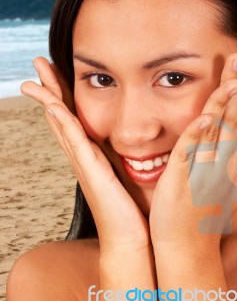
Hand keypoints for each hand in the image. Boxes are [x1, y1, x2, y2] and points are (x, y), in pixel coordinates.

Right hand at [21, 57, 149, 251]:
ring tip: (34, 79)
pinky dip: (62, 122)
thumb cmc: (130, 208)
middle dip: (49, 88)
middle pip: (61, 116)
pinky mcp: (91, 171)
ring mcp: (84, 163)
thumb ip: (127, 155)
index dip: (63, 94)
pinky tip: (53, 106)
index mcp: (92, 154)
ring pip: (62, 124)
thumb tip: (138, 140)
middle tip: (39, 63)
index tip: (56, 71)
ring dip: (48, 100)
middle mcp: (83, 156)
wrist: (130, 237)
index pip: (74, 118)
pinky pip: (74, 141)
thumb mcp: (127, 173)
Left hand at [149, 54, 236, 253]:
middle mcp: (222, 164)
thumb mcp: (234, 181)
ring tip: (234, 78)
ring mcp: (204, 172)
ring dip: (225, 106)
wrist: (188, 246)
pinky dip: (199, 135)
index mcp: (231, 163)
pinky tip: (205, 116)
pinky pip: (191, 154)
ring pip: (217, 134)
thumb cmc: (206, 212)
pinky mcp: (183, 180)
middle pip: (235, 122)